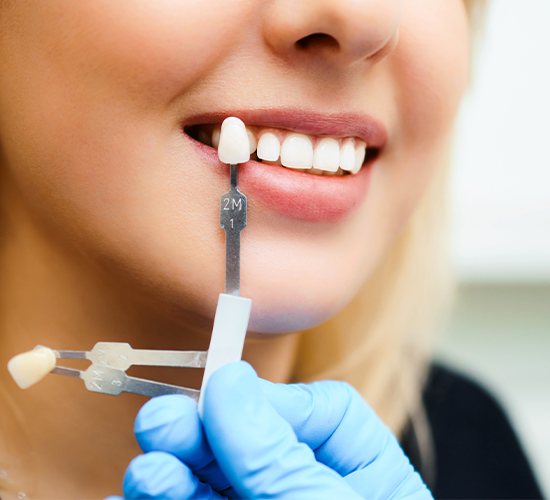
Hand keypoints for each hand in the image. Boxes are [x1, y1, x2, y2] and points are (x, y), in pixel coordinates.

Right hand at [115, 361, 430, 498]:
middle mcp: (311, 488)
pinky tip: (139, 495)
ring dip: (174, 473)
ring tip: (148, 472)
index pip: (316, 411)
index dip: (262, 399)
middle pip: (251, 445)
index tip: (216, 393)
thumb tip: (231, 382)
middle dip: (201, 433)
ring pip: (214, 481)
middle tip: (160, 424)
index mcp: (362, 473)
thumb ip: (280, 455)